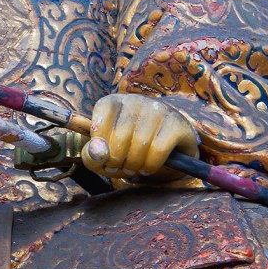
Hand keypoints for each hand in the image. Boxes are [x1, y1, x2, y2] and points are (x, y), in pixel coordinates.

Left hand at [80, 94, 197, 180]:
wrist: (166, 150)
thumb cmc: (128, 150)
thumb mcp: (105, 155)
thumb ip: (92, 155)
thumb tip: (97, 151)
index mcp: (113, 102)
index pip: (98, 123)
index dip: (99, 146)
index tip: (104, 156)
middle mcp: (135, 100)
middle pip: (120, 135)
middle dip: (117, 160)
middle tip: (120, 167)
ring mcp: (158, 109)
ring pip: (140, 143)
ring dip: (134, 165)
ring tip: (134, 168)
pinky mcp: (176, 123)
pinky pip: (159, 149)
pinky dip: (151, 165)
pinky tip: (148, 167)